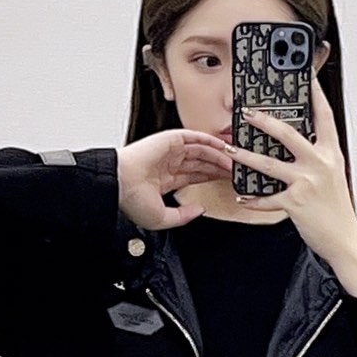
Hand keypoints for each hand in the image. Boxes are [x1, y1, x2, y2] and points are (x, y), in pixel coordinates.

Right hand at [117, 129, 231, 228]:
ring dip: (219, 155)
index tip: (227, 181)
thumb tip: (200, 210)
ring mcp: (170, 151)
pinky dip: (210, 141)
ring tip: (235, 161)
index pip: (195, 176)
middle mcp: (169, 164)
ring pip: (201, 150)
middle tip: (237, 170)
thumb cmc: (131, 200)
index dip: (212, 177)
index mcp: (165, 181)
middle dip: (219, 166)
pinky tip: (223, 147)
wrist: (119, 184)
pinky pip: (195, 138)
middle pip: (201, 163)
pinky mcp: (170, 139)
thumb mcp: (162, 218)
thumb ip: (183, 216)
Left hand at [220, 69, 356, 292]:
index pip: (323, 115)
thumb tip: (298, 142)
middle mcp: (320, 164)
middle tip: (247, 113)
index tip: (304, 75)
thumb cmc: (337, 208)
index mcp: (331, 153)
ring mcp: (307, 183)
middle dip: (264, 120)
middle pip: (288, 134)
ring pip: (269, 164)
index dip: (314, 93)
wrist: (344, 239)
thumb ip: (318, 156)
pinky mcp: (295, 203)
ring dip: (246, 156)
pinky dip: (253, 199)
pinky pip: (267, 199)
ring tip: (231, 149)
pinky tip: (242, 196)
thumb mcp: (333, 175)